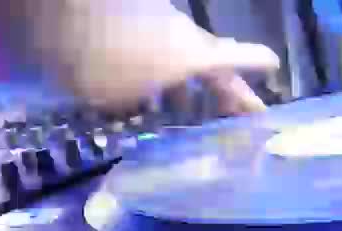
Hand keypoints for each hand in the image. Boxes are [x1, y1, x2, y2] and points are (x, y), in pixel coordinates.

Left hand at [31, 0, 278, 113]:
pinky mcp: (130, 19)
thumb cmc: (99, 57)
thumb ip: (130, 103)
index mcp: (190, 56)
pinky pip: (151, 50)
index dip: (255, 64)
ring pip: (179, 58)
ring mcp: (157, 22)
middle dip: (221, 90)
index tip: (274, 64)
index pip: (234, 60)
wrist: (67, 6)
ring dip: (182, 84)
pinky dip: (152, 71)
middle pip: (210, 62)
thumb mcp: (115, 96)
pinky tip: (137, 90)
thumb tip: (132, 102)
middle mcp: (181, 35)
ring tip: (180, 110)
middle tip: (230, 111)